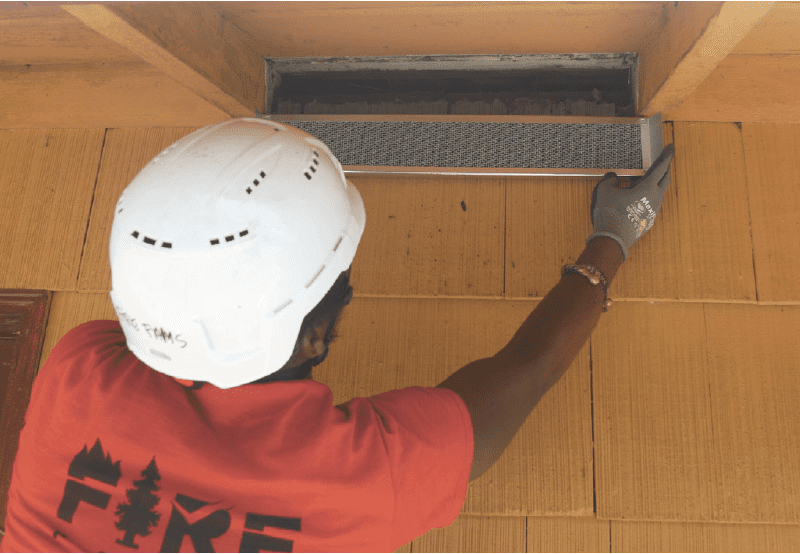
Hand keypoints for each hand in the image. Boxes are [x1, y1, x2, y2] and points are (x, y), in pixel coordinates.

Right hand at [586, 144, 674, 260]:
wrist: (612, 238)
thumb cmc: (610, 212)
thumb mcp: (605, 191)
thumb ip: (610, 180)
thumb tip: (613, 177)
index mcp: (648, 187)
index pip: (661, 167)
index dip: (666, 155)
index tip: (671, 147)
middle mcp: (655, 198)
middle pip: (666, 179)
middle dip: (665, 169)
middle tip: (662, 162)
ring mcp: (654, 210)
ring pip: (660, 193)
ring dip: (656, 184)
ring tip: (645, 181)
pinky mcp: (649, 221)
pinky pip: (653, 204)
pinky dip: (649, 197)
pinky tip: (639, 199)